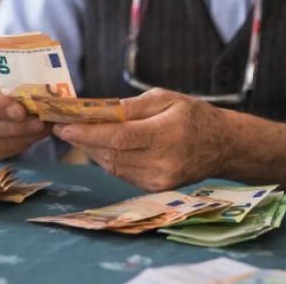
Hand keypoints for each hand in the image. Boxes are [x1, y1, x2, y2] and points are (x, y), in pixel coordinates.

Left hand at [52, 88, 230, 191]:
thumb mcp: (165, 98)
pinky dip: (107, 159)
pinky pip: (122, 173)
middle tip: (63, 127)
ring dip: (91, 150)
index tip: (64, 126)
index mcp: (167, 134)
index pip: (120, 137)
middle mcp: (163, 162)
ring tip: (78, 134)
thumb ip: (131, 106)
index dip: (89, 133)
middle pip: (112, 153)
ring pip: (113, 165)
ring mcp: (159, 179)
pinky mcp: (156, 188)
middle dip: (83, 140)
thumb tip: (98, 110)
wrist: (222, 145)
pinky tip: (100, 146)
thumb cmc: (192, 115)